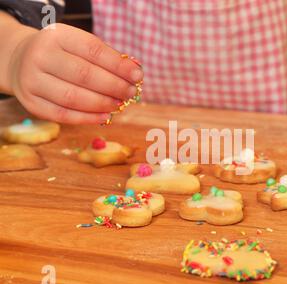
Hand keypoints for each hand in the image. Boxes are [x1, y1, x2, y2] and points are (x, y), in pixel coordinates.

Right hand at [7, 23, 142, 123]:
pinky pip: (63, 115)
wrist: (21, 61)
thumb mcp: (77, 45)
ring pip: (74, 97)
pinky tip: (105, 116)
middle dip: (114, 86)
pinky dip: (88, 118)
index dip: (118, 65)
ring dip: (103, 103)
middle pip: (85, 75)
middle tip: (131, 92)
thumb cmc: (62, 54)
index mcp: (56, 36)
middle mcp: (40, 56)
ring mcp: (32, 81)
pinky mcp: (32, 103)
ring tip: (120, 104)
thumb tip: (135, 72)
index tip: (138, 75)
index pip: (93, 50)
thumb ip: (104, 57)